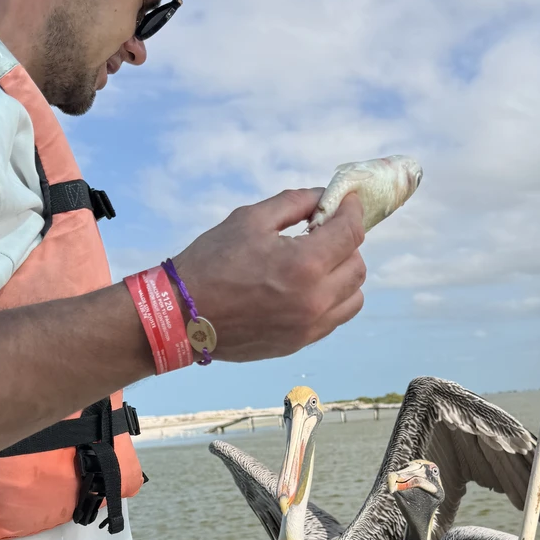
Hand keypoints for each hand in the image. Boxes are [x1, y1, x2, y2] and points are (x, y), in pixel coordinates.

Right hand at [172, 189, 365, 362]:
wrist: (182, 316)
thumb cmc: (211, 263)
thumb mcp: (249, 219)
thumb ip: (294, 203)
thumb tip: (323, 196)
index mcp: (304, 264)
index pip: (351, 232)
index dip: (352, 210)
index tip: (347, 200)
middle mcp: (315, 300)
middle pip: (358, 266)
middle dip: (347, 242)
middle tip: (325, 231)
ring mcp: (309, 326)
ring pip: (353, 297)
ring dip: (344, 274)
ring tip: (319, 262)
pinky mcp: (298, 343)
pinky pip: (334, 319)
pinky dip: (332, 299)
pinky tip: (308, 287)